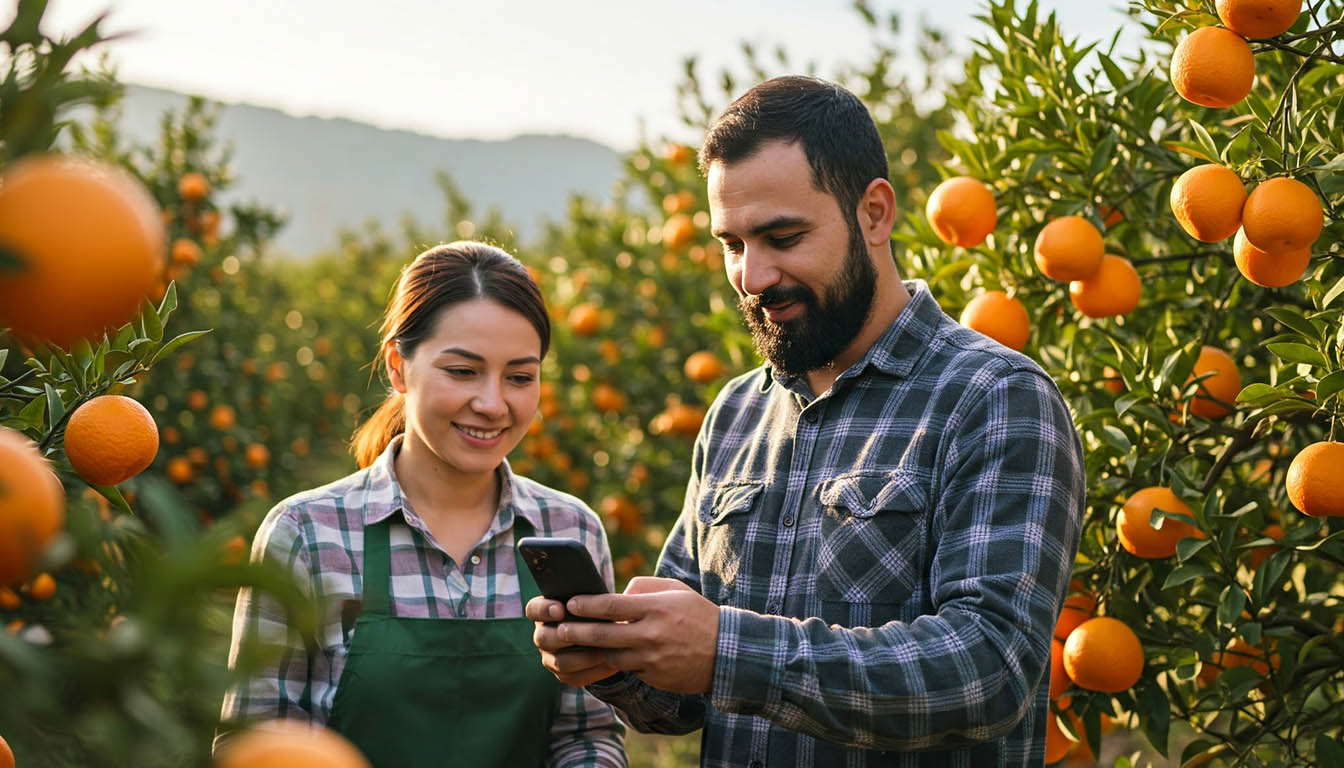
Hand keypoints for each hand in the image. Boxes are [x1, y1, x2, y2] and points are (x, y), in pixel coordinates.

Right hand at [526, 595, 620, 686]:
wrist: (611, 636)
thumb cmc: (600, 611)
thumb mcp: (595, 599)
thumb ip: (592, 596)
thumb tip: (605, 593)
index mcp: (545, 612)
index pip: (533, 610)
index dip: (543, 610)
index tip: (560, 609)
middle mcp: (544, 635)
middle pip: (543, 638)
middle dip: (563, 635)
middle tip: (584, 632)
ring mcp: (551, 657)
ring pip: (559, 662)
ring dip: (583, 656)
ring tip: (604, 648)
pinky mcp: (565, 675)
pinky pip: (574, 677)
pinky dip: (593, 671)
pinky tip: (610, 663)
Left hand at [557, 577, 719, 693]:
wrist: (726, 652)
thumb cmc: (698, 615)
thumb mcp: (675, 591)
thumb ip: (643, 588)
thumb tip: (617, 595)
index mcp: (656, 608)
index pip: (612, 606)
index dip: (587, 605)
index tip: (570, 603)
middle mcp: (652, 634)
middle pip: (604, 635)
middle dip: (577, 632)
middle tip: (560, 629)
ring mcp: (652, 659)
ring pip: (610, 657)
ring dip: (589, 653)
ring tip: (571, 647)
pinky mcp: (655, 677)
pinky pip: (627, 670)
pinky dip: (614, 664)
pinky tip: (599, 659)